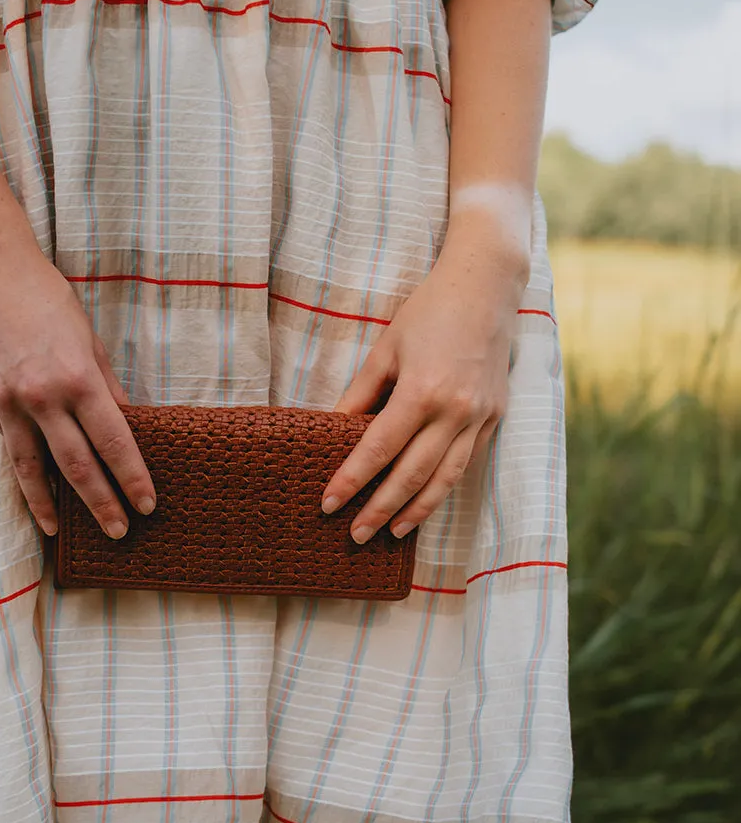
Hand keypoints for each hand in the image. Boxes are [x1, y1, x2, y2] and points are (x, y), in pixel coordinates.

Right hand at [0, 231, 155, 539]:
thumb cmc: (45, 298)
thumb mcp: (88, 339)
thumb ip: (105, 386)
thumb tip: (125, 424)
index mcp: (78, 378)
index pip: (114, 442)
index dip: (132, 477)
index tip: (146, 504)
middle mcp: (42, 398)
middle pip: (77, 466)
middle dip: (101, 503)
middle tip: (118, 532)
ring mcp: (8, 404)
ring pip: (31, 469)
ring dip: (48, 505)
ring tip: (60, 531)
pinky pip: (9, 443)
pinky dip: (22, 469)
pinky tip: (33, 488)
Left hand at [321, 219, 527, 543]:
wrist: (487, 287)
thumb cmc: (428, 312)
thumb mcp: (385, 349)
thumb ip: (361, 394)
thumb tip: (334, 429)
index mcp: (421, 391)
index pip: (377, 450)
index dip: (351, 481)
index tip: (328, 505)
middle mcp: (455, 411)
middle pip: (411, 475)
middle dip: (381, 509)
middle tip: (356, 536)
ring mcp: (480, 417)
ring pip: (445, 478)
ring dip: (417, 510)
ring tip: (392, 532)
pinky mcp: (495, 417)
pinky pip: (466, 462)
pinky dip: (444, 487)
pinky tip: (425, 501)